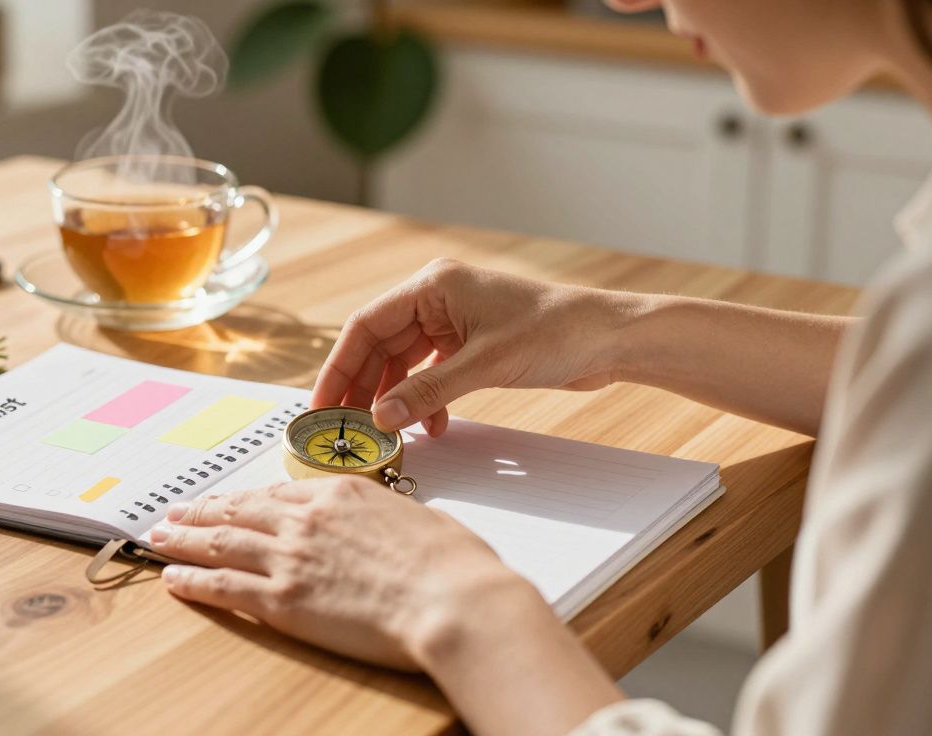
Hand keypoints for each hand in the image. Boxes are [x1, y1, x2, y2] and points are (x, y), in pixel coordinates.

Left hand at [148, 476, 535, 669]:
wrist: (456, 601)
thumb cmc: (452, 566)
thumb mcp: (417, 519)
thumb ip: (382, 518)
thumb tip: (378, 526)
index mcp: (341, 494)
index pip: (277, 493)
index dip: (243, 498)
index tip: (225, 500)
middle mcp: (307, 520)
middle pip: (239, 511)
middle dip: (201, 512)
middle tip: (174, 512)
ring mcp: (291, 558)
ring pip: (220, 543)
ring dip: (183, 540)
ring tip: (160, 538)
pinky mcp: (283, 601)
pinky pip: (223, 587)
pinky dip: (192, 581)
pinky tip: (172, 579)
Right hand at [312, 258, 641, 435]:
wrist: (609, 339)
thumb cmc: (556, 332)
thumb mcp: (484, 365)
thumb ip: (427, 391)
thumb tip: (382, 416)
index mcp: (432, 286)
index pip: (366, 325)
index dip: (339, 366)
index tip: (322, 402)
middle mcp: (437, 299)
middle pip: (379, 346)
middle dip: (364, 387)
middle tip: (345, 425)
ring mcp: (453, 322)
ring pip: (403, 363)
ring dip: (396, 398)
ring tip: (388, 431)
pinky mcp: (469, 344)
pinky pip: (430, 374)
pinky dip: (425, 399)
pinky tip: (431, 424)